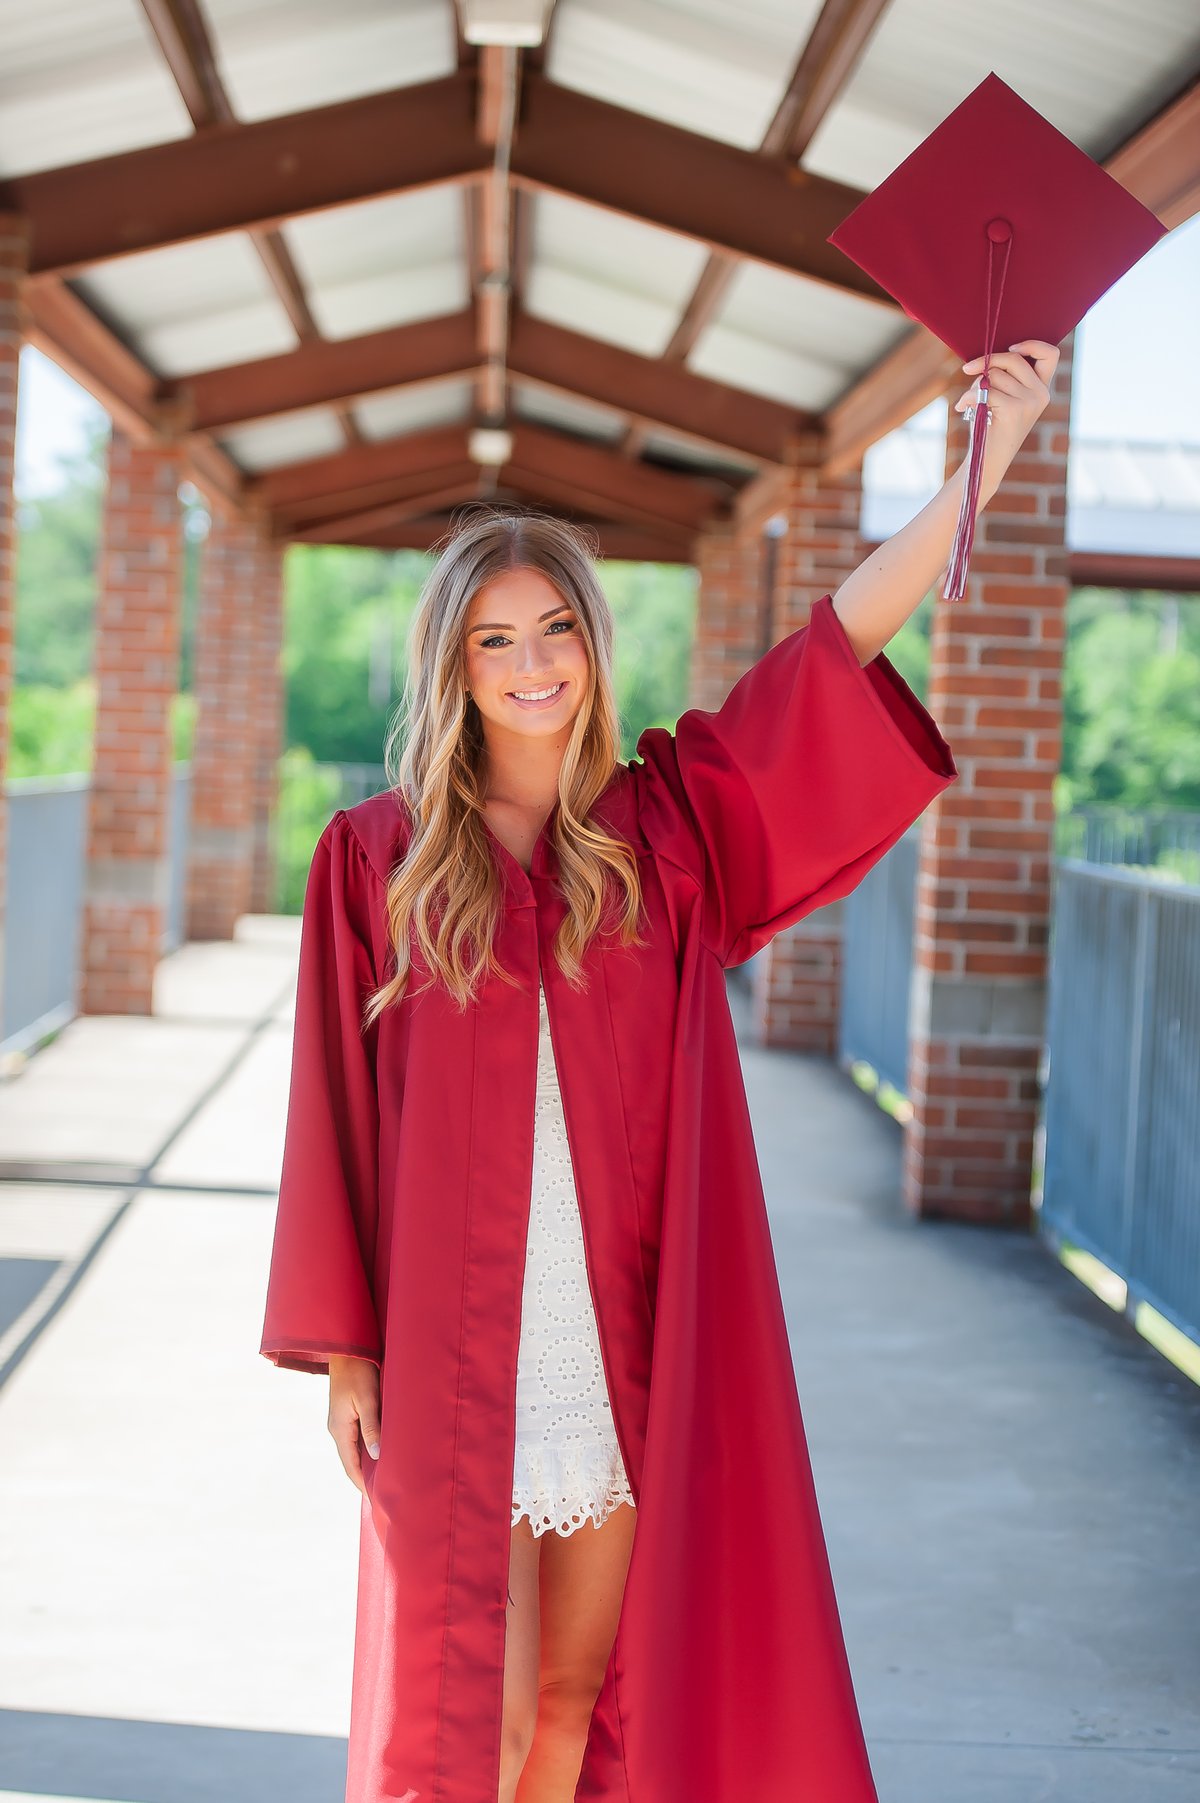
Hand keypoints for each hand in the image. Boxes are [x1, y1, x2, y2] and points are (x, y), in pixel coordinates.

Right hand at [328, 1354, 381, 1495]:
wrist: (346, 1348)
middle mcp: (336, 1429)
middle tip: (382, 1495)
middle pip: (350, 1462)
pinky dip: (364, 1451)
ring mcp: (339, 1422)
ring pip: (352, 1451)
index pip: (350, 1466)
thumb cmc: (359, 1371)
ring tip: (381, 1479)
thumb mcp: (367, 1399)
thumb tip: (377, 1455)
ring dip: (364, 1465)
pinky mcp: (345, 1414)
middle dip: (363, 1479)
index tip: (376, 1500)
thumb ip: (372, 1427)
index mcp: (340, 1429)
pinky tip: (377, 1453)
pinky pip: (354, 1439)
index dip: (362, 1484)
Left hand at [952, 339, 1060, 493]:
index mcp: (1042, 389)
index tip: (1010, 347)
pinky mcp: (1014, 410)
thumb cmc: (991, 427)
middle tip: (967, 369)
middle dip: (987, 362)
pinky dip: (968, 397)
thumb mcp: (1004, 398)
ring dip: (976, 385)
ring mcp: (1030, 402)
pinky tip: (962, 408)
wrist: (987, 462)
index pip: (1050, 354)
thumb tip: (987, 357)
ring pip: (996, 374)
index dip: (1032, 344)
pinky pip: (985, 390)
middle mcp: (1041, 394)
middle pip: (1013, 358)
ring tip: (972, 402)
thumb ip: (1005, 376)